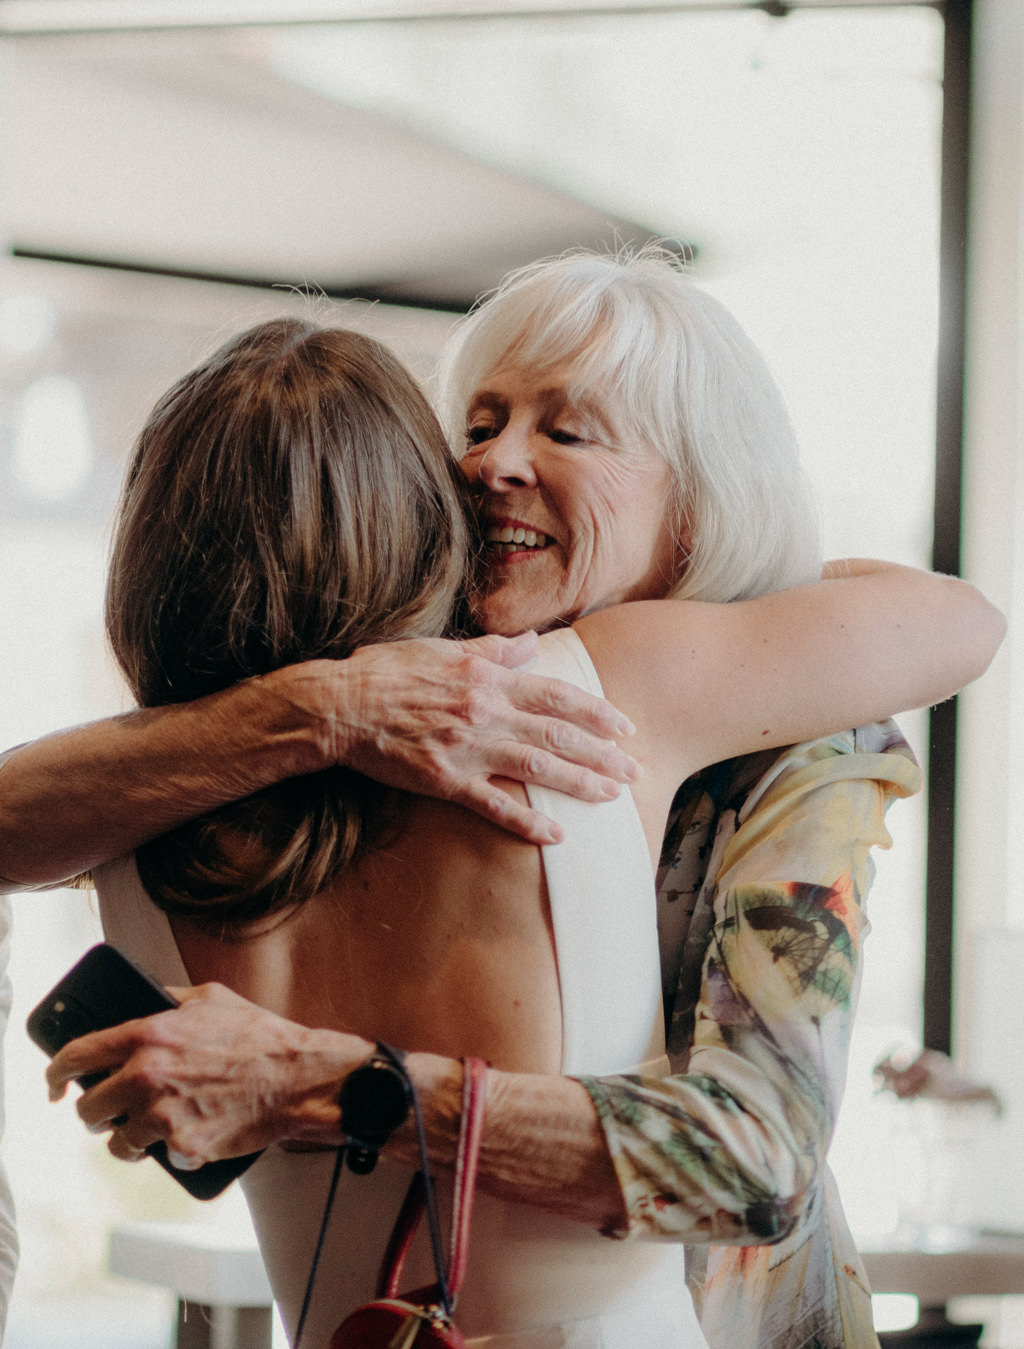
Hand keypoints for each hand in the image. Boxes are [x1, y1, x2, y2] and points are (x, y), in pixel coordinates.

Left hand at [46, 984, 369, 1165]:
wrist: (298, 1078)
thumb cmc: (261, 1036)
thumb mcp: (211, 998)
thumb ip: (169, 999)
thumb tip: (146, 1000)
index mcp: (148, 1036)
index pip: (76, 1055)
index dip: (56, 1072)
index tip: (55, 1082)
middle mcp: (147, 1076)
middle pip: (88, 1109)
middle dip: (96, 1113)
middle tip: (112, 1112)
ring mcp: (163, 1116)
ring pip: (118, 1143)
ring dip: (131, 1140)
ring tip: (152, 1131)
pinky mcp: (183, 1147)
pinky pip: (161, 1158)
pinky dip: (174, 1151)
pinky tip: (194, 1134)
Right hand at [278, 631, 639, 844]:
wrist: (339, 706)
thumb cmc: (387, 672)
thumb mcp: (443, 649)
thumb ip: (493, 650)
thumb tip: (532, 643)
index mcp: (487, 677)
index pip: (556, 694)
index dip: (596, 712)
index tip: (625, 728)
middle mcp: (484, 710)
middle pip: (557, 732)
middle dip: (601, 754)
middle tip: (634, 771)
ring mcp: (466, 747)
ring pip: (536, 766)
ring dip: (578, 783)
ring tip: (611, 796)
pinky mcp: (444, 780)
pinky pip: (493, 804)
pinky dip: (526, 820)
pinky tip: (555, 834)